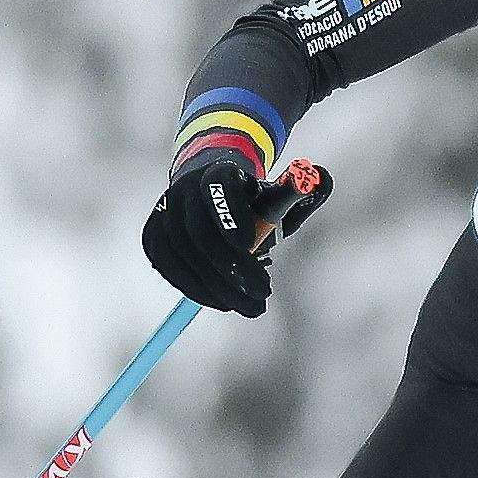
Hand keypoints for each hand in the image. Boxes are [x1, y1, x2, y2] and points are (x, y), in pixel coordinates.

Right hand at [142, 150, 329, 316]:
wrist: (211, 188)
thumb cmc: (252, 197)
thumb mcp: (280, 193)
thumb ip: (300, 190)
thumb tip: (321, 179)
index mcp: (219, 170)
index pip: (220, 188)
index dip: (231, 216)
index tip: (251, 247)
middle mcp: (185, 188)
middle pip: (200, 232)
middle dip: (231, 269)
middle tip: (263, 295)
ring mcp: (165, 211)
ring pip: (182, 253)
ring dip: (215, 286)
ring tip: (249, 306)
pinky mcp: (155, 233)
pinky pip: (167, 264)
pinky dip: (192, 287)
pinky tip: (219, 301)